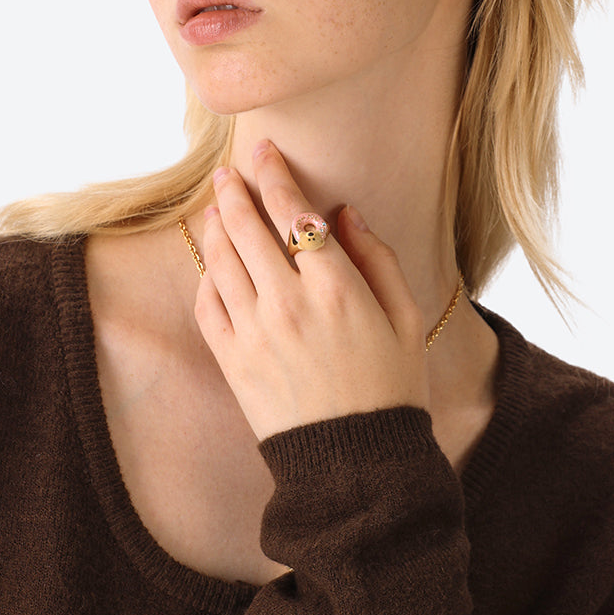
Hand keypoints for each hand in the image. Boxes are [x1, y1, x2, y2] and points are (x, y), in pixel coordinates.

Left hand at [194, 140, 429, 440]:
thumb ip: (378, 259)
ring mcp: (255, 333)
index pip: (294, 213)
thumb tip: (344, 214)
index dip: (275, 175)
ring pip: (221, 261)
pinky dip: (207, 277)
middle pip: (247, 228)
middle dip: (234, 191)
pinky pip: (209, 305)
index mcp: (337, 289)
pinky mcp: (233, 361)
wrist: (355, 463)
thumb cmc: (392, 390)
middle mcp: (289, 304)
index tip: (265, 151)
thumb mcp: (406, 320)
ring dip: (214, 226)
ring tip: (215, 206)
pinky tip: (214, 265)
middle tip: (229, 172)